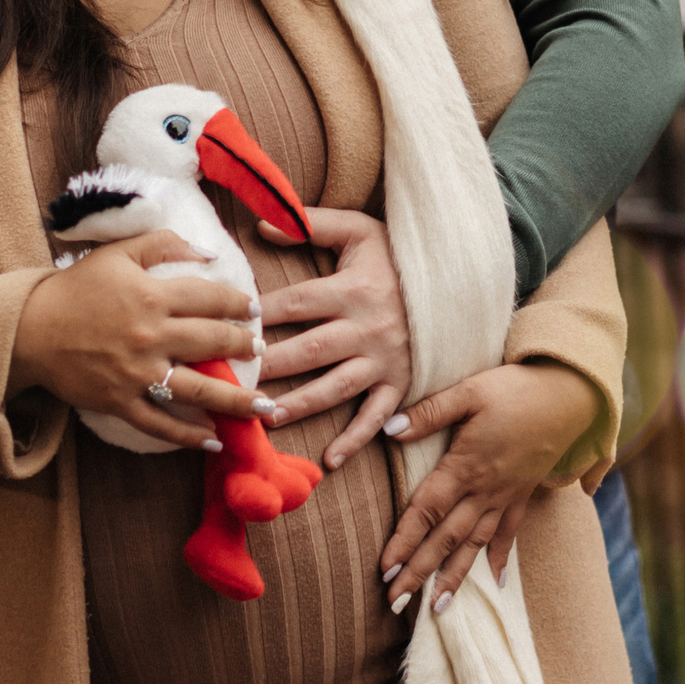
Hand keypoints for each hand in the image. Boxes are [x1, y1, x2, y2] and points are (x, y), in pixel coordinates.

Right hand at [8, 230, 261, 448]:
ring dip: (236, 400)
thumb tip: (208, 251)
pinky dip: (188, 436)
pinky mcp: (122, 402)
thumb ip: (163, 243)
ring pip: (199, 390)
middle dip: (244, 346)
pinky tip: (214, 441)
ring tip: (264, 406)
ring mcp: (138, 374)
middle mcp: (152, 336)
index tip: (255, 310)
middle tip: (261, 350)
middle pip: (213, 343)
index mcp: (154, 296)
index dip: (239, 304)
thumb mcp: (118, 253)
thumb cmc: (76, 288)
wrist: (29, 329)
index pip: (211, 300)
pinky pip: (161, 424)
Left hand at [252, 206, 412, 468]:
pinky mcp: (401, 383)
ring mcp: (384, 360)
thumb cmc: (397, 256)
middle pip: (309, 349)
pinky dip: (356, 439)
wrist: (457, 281)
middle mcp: (367, 327)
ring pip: (335, 387)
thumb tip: (263, 224)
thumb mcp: (361, 230)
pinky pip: (377, 415)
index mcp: (353, 289)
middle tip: (231, 380)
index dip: (261, 314)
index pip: (296, 303)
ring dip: (300, 404)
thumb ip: (313, 224)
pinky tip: (330, 459)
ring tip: (264, 417)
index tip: (227, 326)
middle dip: (270, 366)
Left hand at [377, 362, 601, 617]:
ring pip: (475, 544)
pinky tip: (495, 582)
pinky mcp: (523, 493)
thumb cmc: (515, 389)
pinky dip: (500, 558)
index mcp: (466, 466)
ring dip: (454, 577)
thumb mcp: (469, 391)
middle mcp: (485, 489)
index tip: (385, 569)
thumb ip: (429, 412)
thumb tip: (389, 428)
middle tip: (395, 603)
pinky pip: (509, 532)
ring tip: (437, 608)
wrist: (568, 395)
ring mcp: (506, 495)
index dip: (404, 540)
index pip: (427, 510)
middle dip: (420, 571)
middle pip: (446, 538)